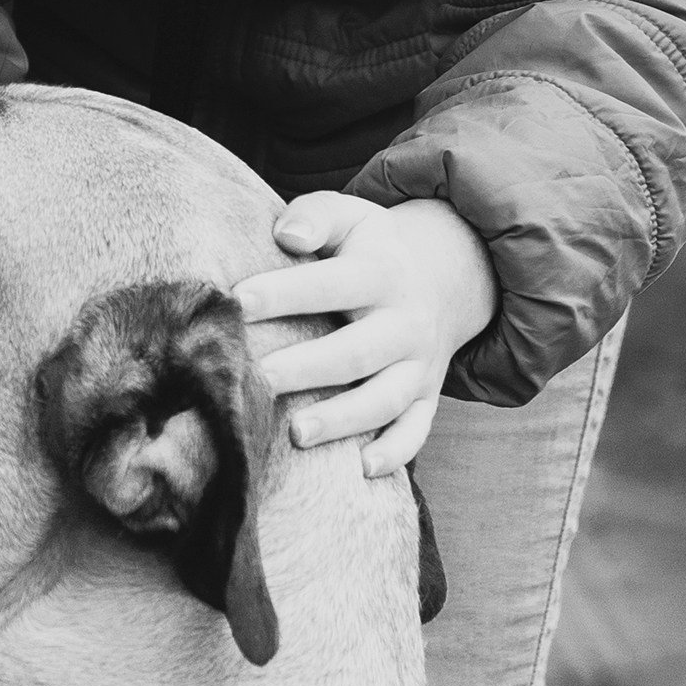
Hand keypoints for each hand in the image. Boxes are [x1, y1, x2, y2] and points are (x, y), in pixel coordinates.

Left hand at [230, 193, 498, 473]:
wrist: (447, 277)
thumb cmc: (369, 249)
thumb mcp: (351, 216)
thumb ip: (316, 216)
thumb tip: (286, 234)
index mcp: (381, 274)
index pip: (331, 284)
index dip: (286, 292)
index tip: (237, 302)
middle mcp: (404, 323)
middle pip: (357, 352)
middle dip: (307, 368)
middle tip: (258, 380)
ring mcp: (419, 365)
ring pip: (385, 399)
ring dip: (343, 420)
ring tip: (295, 434)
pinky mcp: (426, 396)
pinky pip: (416, 430)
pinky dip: (395, 452)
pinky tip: (360, 469)